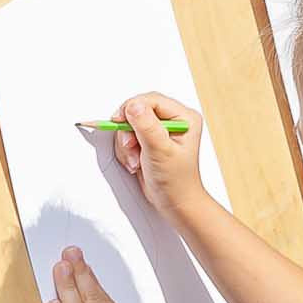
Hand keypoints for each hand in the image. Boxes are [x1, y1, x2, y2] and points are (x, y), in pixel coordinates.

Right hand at [113, 95, 210, 221]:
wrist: (174, 202)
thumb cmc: (176, 181)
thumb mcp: (160, 151)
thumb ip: (146, 126)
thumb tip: (133, 105)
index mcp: (184, 117)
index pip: (152, 100)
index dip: (133, 108)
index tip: (119, 120)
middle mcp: (173, 121)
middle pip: (138, 111)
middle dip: (129, 131)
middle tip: (130, 146)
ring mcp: (159, 131)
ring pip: (130, 125)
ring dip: (127, 144)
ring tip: (136, 161)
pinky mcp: (148, 141)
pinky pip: (127, 137)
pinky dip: (126, 151)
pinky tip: (136, 163)